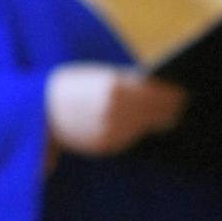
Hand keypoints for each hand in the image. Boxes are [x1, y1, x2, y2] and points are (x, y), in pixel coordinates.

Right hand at [45, 64, 185, 156]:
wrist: (37, 111)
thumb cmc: (68, 86)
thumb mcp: (97, 75)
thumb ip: (126, 82)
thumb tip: (157, 88)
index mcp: (116, 87)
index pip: (159, 94)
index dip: (174, 94)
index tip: (184, 93)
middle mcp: (116, 111)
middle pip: (158, 114)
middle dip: (169, 109)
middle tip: (180, 106)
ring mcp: (111, 131)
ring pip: (146, 127)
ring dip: (153, 121)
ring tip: (166, 116)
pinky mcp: (106, 145)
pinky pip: (131, 137)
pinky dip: (136, 130)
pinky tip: (139, 124)